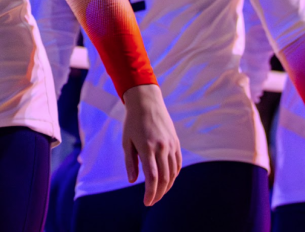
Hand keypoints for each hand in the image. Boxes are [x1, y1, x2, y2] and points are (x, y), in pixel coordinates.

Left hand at [121, 83, 180, 205]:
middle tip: (152, 201)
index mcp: (147, 148)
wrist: (147, 102)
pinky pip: (178, 164)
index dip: (150, 193)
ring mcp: (171, 145)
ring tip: (158, 193)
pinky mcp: (176, 142)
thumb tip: (133, 181)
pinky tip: (167, 181)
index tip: (147, 202)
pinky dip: (174, 175)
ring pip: (173, 173)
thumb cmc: (133, 122)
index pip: (152, 177)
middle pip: (164, 178)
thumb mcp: (126, 142)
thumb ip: (130, 162)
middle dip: (158, 193)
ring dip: (167, 186)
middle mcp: (162, 147)